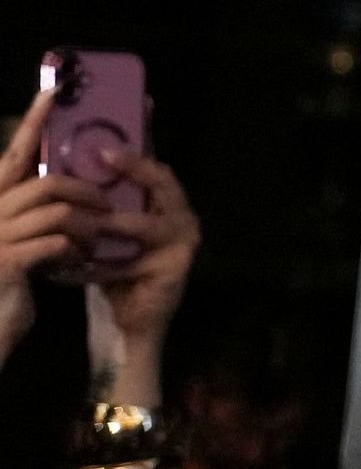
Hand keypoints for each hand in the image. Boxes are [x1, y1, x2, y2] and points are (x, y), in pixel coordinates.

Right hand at [0, 86, 96, 366]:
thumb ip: (36, 213)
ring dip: (88, 224)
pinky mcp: (7, 262)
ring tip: (95, 241)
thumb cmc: (8, 284)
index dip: (34, 122)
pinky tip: (79, 263)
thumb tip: (79, 188)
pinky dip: (78, 249)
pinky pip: (57, 240)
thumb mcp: (22, 242)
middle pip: (47, 182)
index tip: (53, 92)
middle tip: (106, 205)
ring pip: (58, 210)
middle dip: (86, 191)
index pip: (13, 155)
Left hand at [85, 146, 198, 401]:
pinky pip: (127, 263)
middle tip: (102, 163)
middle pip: (163, 186)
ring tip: (76, 225)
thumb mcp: (115, 232)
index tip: (103, 150)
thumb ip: (108, 206)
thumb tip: (73, 172)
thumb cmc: (120, 268)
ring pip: (141, 224)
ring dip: (105, 225)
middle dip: (133, 171)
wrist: (134, 318)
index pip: (159, 172)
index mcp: (171, 206)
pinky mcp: (173, 269)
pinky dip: (95, 267)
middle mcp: (184, 219)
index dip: (135, 158)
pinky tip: (69, 270)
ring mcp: (182, 244)